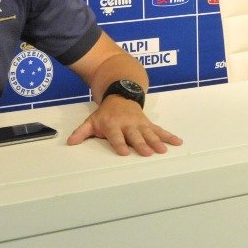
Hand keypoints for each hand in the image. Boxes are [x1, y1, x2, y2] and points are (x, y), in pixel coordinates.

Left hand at [67, 95, 182, 156]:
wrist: (121, 95)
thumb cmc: (105, 113)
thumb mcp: (91, 121)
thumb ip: (82, 132)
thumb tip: (70, 142)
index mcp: (113, 125)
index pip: (116, 136)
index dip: (119, 144)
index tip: (123, 152)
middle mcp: (127, 124)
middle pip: (135, 136)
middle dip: (141, 144)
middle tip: (147, 152)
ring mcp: (139, 123)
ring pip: (149, 133)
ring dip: (157, 141)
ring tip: (163, 150)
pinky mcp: (148, 123)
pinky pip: (159, 130)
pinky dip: (169, 136)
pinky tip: (177, 141)